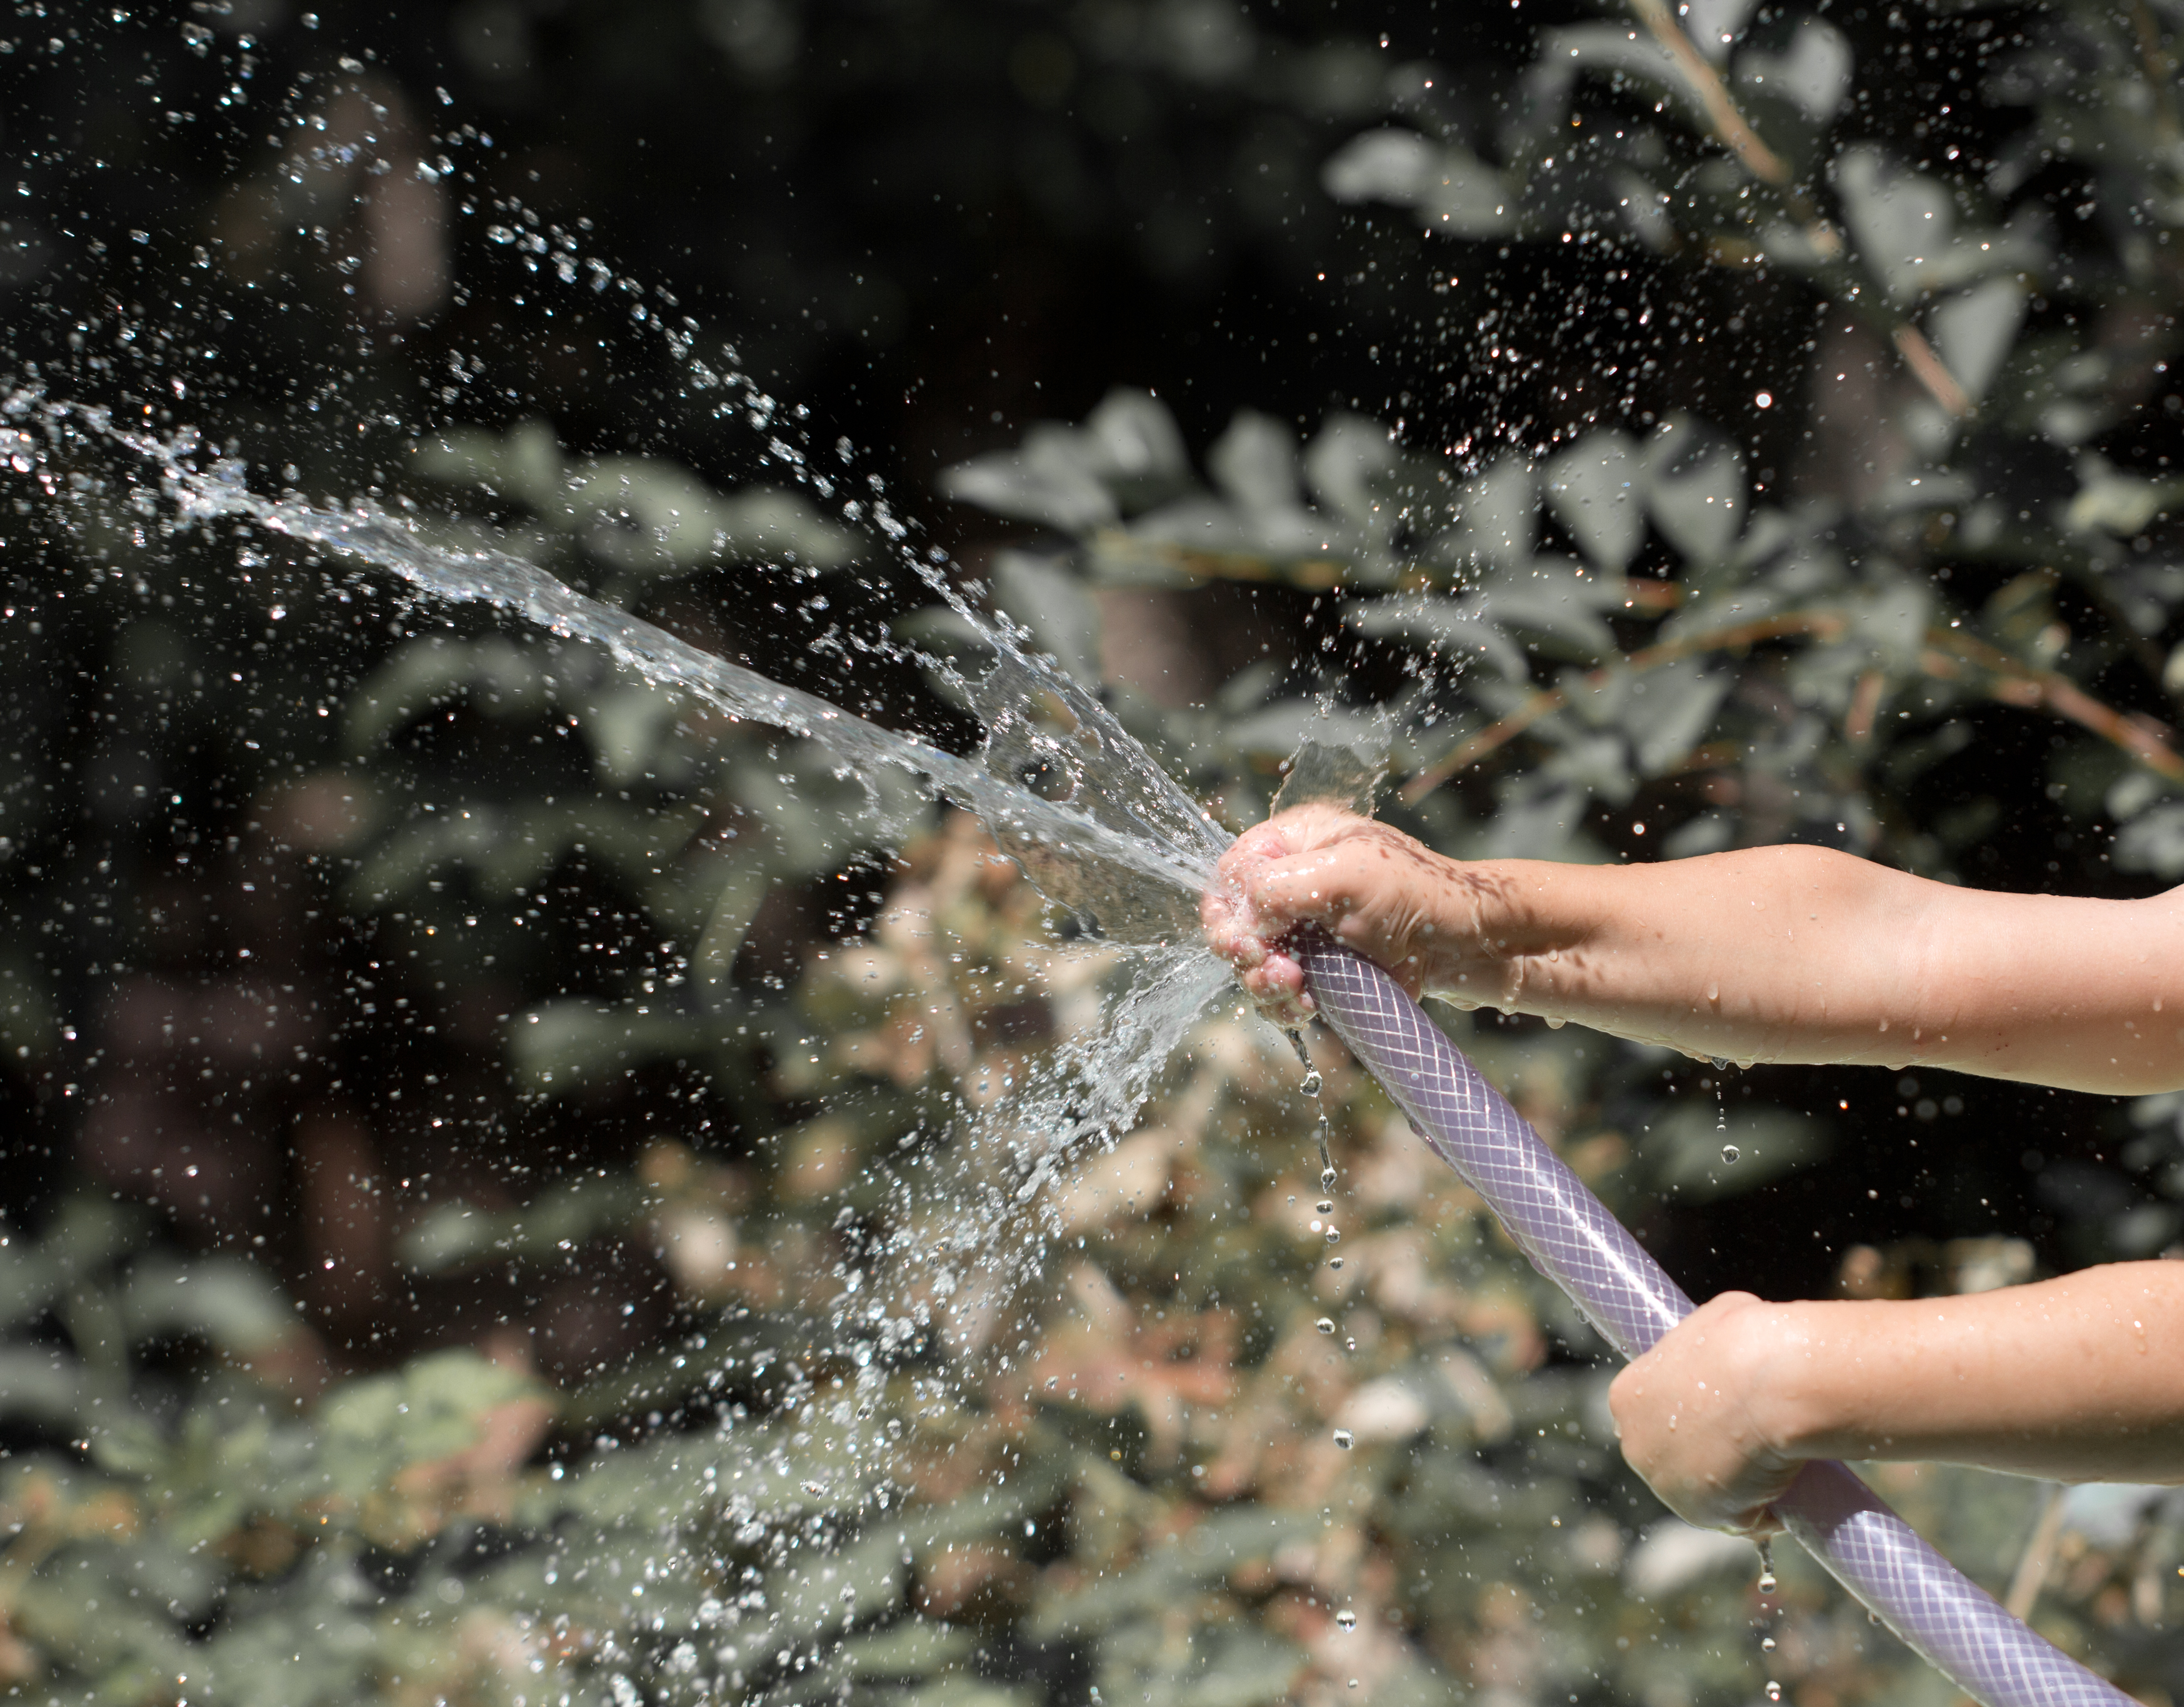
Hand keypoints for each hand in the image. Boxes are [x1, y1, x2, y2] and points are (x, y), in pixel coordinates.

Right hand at [1201, 805, 1507, 1023]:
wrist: (1463, 942)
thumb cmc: (1414, 893)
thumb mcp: (1341, 876)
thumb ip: (1277, 887)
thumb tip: (1241, 920)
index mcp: (1294, 842)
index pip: (1231, 873)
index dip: (1228, 911)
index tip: (1248, 941)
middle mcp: (1292, 883)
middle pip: (1232, 923)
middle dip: (1246, 954)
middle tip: (1275, 971)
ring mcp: (1303, 929)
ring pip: (1251, 965)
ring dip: (1264, 985)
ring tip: (1298, 992)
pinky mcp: (1317, 969)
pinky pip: (1278, 992)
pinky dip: (1283, 1005)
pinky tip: (1307, 1007)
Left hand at [1608, 1291, 1800, 1536]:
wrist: (1771, 1381)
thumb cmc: (1745, 1340)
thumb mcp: (1715, 1324)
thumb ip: (1707, 1346)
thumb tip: (1725, 1345)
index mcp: (1627, 1396)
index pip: (1655, 1413)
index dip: (1691, 1413)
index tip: (1723, 1410)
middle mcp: (1635, 1443)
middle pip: (1674, 1454)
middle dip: (1709, 1450)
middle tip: (1753, 1438)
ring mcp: (1665, 1484)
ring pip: (1706, 1488)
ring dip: (1737, 1483)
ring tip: (1777, 1462)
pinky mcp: (1704, 1513)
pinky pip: (1740, 1518)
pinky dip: (1764, 1511)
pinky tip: (1787, 1489)